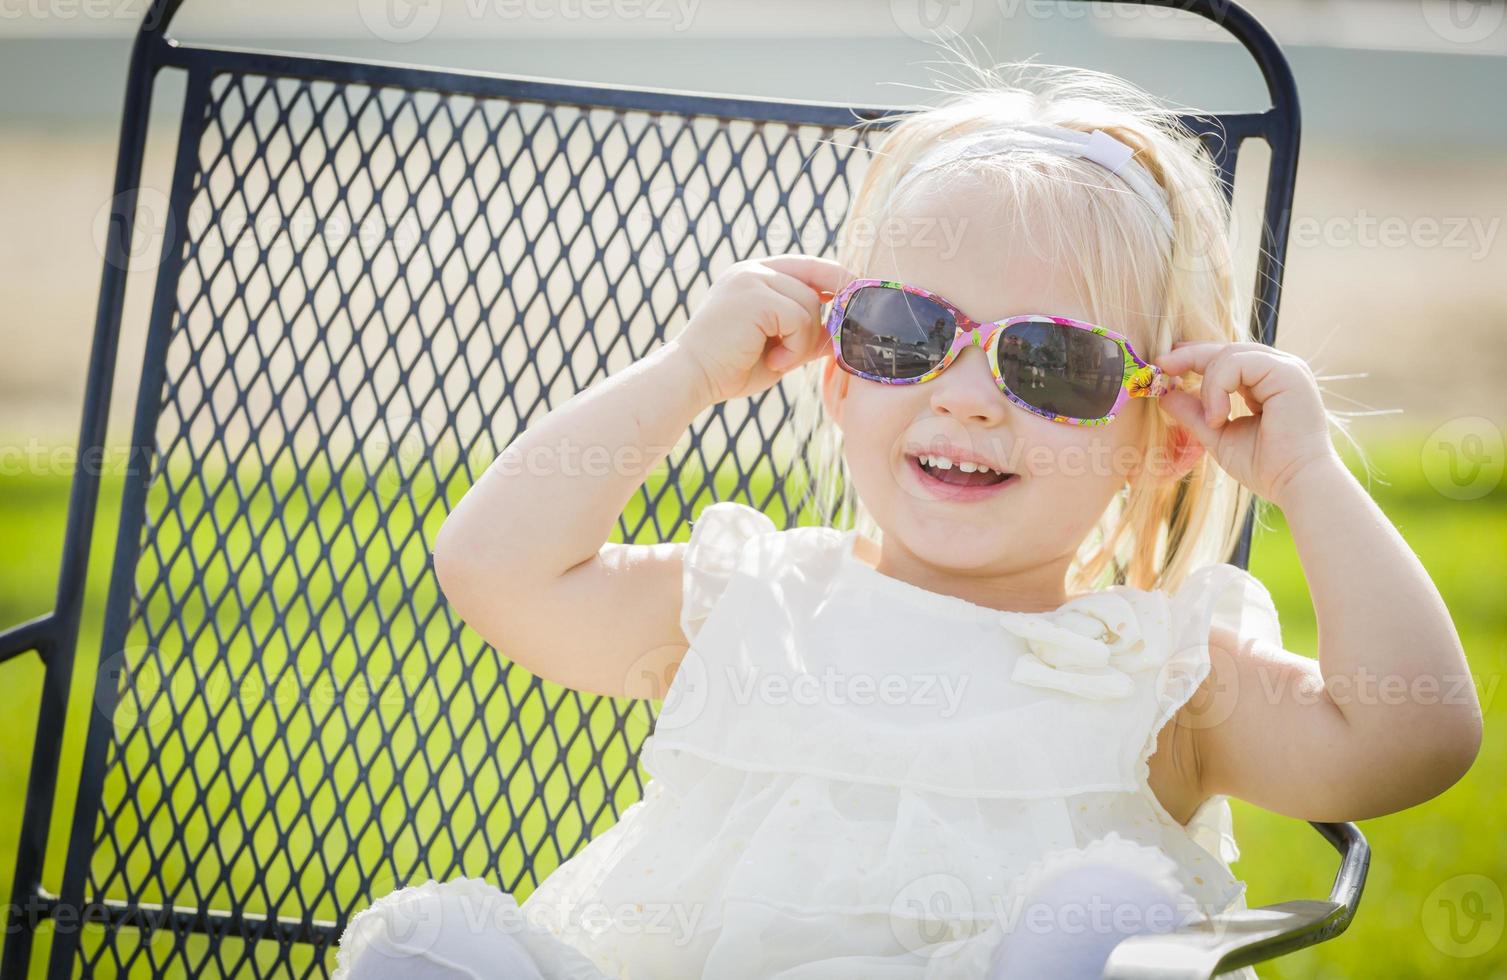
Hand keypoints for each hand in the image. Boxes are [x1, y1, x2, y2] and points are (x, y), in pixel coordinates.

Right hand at [670, 254, 851, 404]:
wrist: (692, 378)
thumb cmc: (731, 368)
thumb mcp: (779, 346)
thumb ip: (807, 332)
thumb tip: (847, 329)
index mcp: (756, 275)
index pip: (810, 266)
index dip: (836, 282)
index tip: (854, 303)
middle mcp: (754, 269)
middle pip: (816, 285)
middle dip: (818, 325)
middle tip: (796, 356)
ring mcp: (752, 278)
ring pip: (810, 305)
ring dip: (803, 342)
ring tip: (778, 360)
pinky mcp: (754, 295)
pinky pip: (799, 318)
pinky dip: (794, 346)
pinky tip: (773, 361)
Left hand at [1154, 341, 1339, 506]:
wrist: (1296, 483)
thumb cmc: (1265, 466)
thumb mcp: (1218, 434)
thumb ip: (1194, 413)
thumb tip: (1165, 395)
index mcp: (1266, 381)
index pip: (1225, 358)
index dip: (1193, 357)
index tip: (1164, 364)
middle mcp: (1278, 369)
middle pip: (1225, 349)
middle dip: (1190, 356)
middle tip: (1162, 365)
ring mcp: (1286, 368)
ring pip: (1229, 354)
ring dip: (1209, 385)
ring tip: (1212, 419)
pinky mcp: (1288, 372)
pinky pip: (1238, 362)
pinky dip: (1218, 387)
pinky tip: (1219, 416)